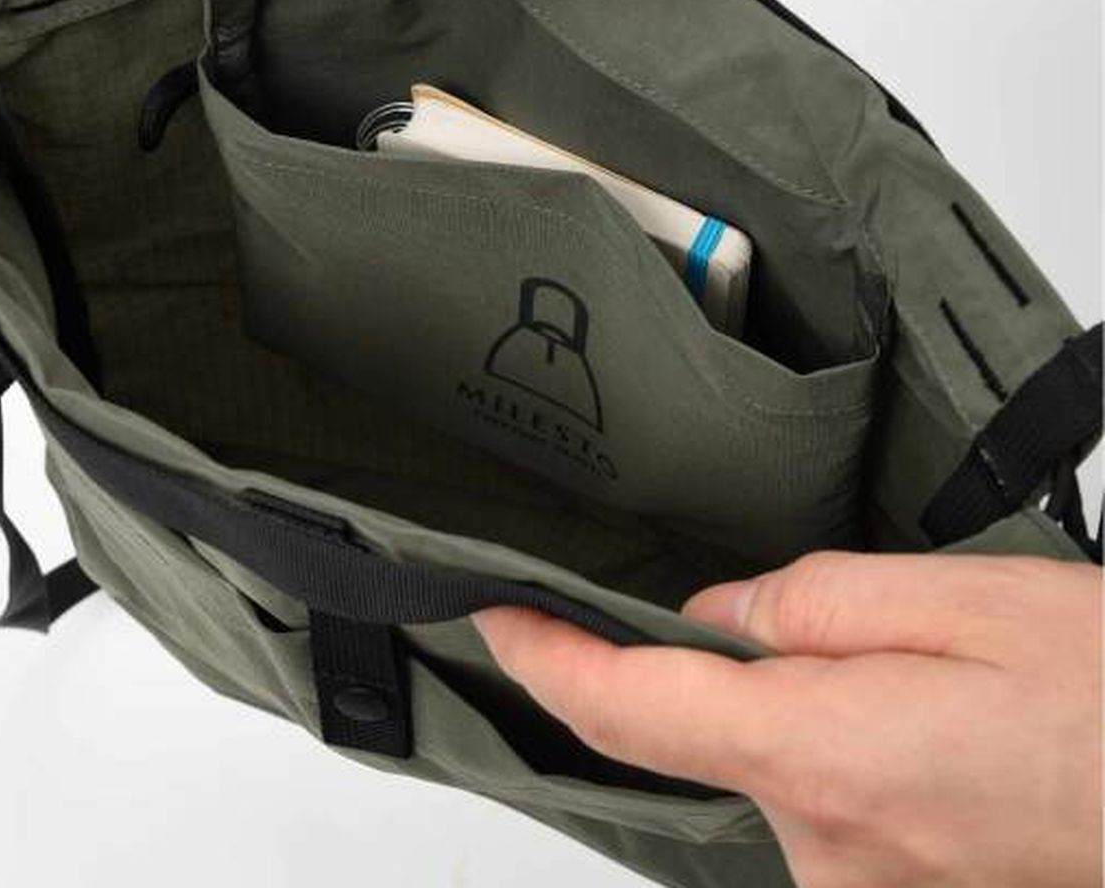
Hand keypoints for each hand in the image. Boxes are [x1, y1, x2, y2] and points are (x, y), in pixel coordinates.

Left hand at [474, 552, 1103, 887]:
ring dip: (793, 705)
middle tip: (840, 619)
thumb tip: (714, 617)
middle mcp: (825, 845)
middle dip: (718, 662)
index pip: (626, 708)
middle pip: (699, 731)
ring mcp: (856, 887)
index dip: (544, 657)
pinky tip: (916, 720)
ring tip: (917, 674)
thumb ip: (809, 604)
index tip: (497, 612)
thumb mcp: (961, 599)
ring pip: (766, 762)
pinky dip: (827, 746)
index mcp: (824, 754)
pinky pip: (814, 801)